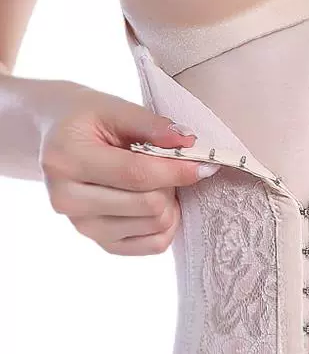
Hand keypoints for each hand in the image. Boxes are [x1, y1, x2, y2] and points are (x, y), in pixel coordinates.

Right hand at [39, 82, 219, 254]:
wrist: (59, 140)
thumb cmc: (88, 120)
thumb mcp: (113, 108)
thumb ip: (151, 124)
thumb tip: (188, 143)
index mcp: (67, 161)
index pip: (136, 175)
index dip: (177, 171)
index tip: (204, 164)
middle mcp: (68, 201)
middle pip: (149, 205)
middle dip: (169, 184)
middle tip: (164, 165)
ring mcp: (84, 227)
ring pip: (155, 226)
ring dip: (168, 202)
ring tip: (153, 180)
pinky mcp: (102, 244)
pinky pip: (154, 245)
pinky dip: (166, 224)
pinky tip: (156, 202)